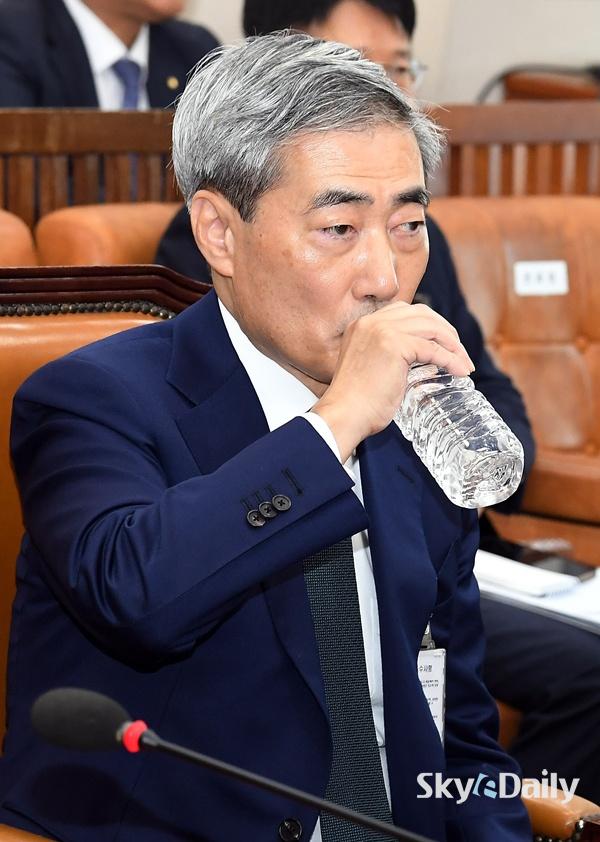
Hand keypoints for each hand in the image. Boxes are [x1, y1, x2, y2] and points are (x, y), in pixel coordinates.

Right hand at [312, 302, 473, 461]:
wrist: (344, 415)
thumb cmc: (356, 402)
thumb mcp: (370, 366)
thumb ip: (388, 354)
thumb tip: (417, 358)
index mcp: (363, 324)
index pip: (404, 311)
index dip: (429, 323)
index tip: (443, 342)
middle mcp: (371, 322)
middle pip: (422, 313)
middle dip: (446, 331)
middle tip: (459, 351)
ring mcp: (382, 331)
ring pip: (431, 328)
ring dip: (454, 345)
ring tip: (464, 363)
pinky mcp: (394, 345)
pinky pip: (433, 349)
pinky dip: (451, 359)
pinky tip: (460, 371)